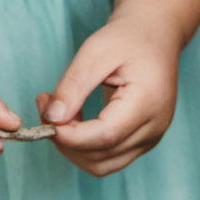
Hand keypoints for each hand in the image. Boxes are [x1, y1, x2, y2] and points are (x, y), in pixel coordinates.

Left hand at [37, 14, 180, 177]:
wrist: (155, 35)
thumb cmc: (127, 38)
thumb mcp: (96, 51)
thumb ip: (74, 86)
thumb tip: (52, 118)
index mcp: (148, 102)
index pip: (105, 136)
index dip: (70, 136)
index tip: (45, 117)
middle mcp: (155, 127)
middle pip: (102, 156)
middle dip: (66, 140)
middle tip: (45, 106)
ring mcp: (152, 138)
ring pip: (102, 165)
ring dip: (72, 147)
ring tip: (57, 113)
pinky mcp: (143, 141)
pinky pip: (108, 159)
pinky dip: (84, 147)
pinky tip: (74, 121)